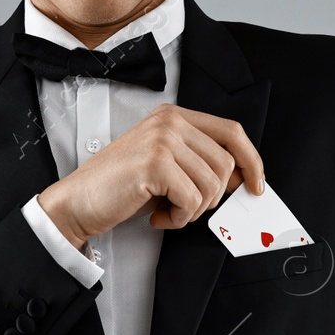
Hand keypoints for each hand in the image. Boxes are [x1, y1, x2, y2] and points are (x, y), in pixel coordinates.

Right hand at [38, 104, 263, 247]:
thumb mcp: (166, 166)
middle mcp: (169, 121)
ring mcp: (162, 140)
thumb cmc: (119, 187)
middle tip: (183, 207)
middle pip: (225, 163)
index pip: (231, 131)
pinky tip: (157, 216)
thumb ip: (200, 162)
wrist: (78, 202)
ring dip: (193, 210)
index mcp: (174, 116)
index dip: (252, 160)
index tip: (256, 185)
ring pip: (212, 184)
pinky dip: (178, 218)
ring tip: (166, 211)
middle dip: (211, 197)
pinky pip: (191, 199)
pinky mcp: (155, 163)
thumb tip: (243, 177)